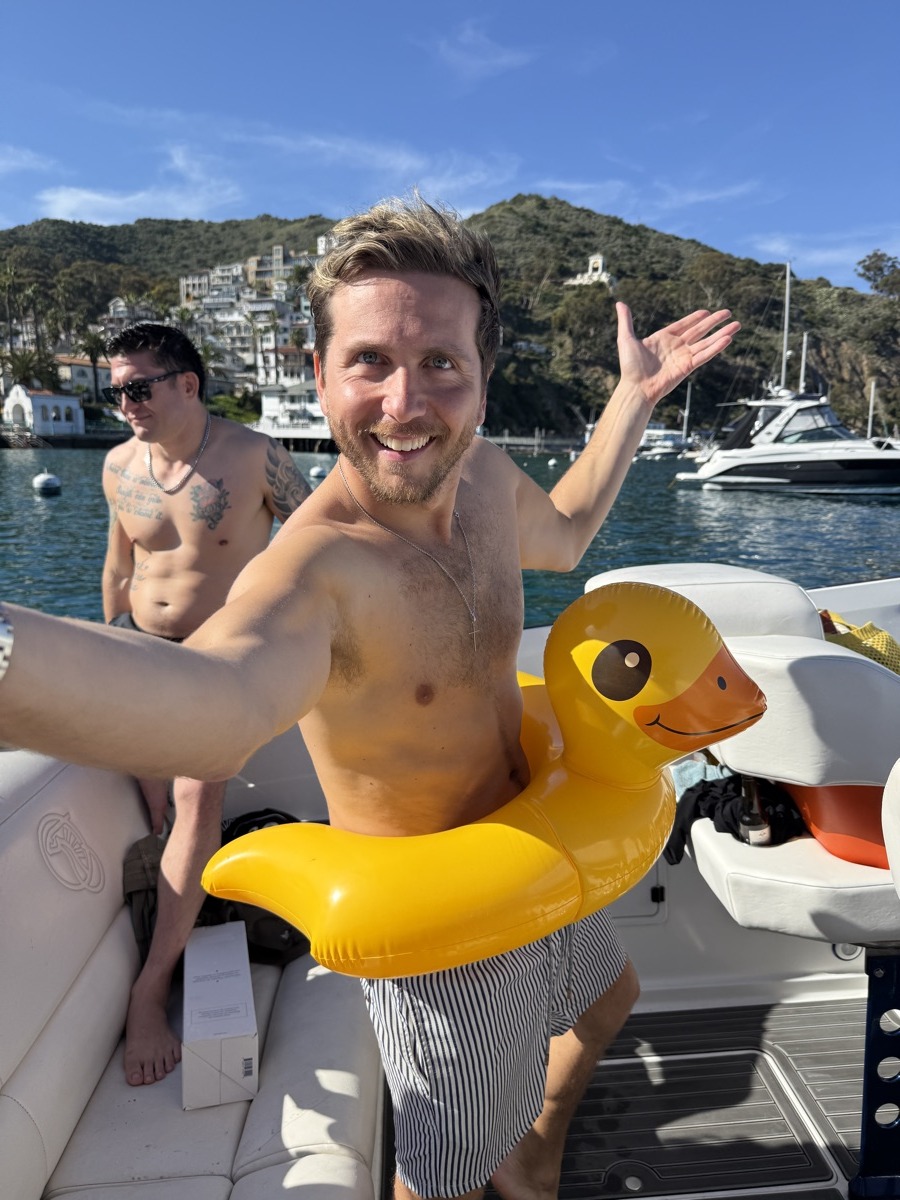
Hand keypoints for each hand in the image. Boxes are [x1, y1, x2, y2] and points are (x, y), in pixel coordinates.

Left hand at [616, 302, 739, 405]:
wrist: (636, 388)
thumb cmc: (630, 368)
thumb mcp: (626, 339)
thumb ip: (626, 321)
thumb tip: (620, 303)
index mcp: (663, 338)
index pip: (683, 325)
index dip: (695, 318)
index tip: (706, 312)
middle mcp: (676, 347)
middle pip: (699, 331)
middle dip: (714, 322)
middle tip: (728, 313)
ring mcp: (683, 357)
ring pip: (706, 342)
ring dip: (722, 333)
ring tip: (737, 325)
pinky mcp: (688, 367)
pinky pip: (705, 355)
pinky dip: (716, 347)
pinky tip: (727, 339)